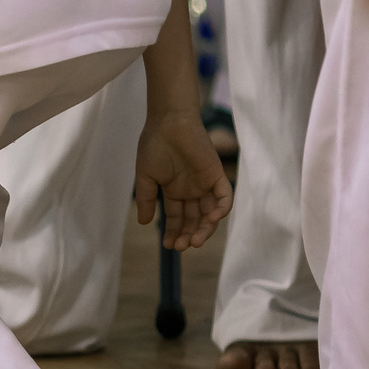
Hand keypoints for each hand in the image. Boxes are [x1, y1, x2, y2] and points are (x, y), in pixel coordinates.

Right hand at [133, 107, 232, 250]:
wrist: (169, 122)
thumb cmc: (154, 145)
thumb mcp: (145, 176)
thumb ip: (147, 199)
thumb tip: (143, 223)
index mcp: (174, 190)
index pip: (177, 217)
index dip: (174, 232)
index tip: (169, 245)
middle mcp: (191, 190)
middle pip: (194, 219)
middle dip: (189, 235)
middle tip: (182, 247)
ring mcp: (205, 184)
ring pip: (210, 213)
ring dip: (204, 229)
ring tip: (195, 241)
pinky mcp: (217, 176)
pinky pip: (224, 198)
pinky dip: (220, 210)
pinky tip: (210, 219)